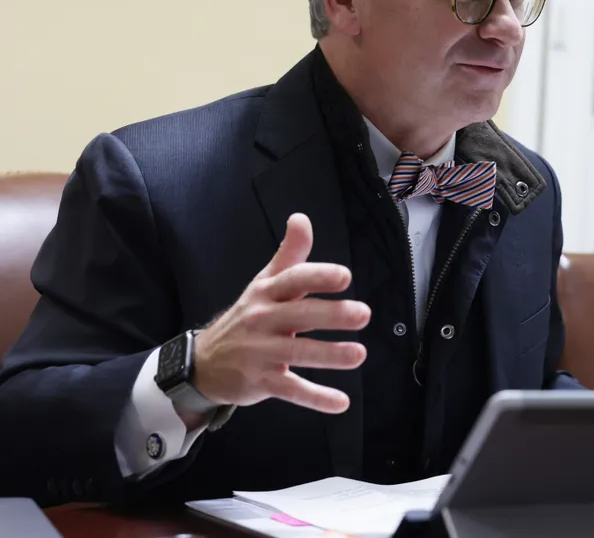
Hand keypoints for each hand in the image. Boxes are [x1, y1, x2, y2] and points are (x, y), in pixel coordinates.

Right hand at [190, 213, 369, 415]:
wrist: (203, 362)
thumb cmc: (248, 316)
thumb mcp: (264, 283)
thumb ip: (289, 255)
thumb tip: (301, 218)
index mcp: (267, 293)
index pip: (293, 281)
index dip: (318, 277)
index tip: (345, 276)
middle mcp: (262, 320)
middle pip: (299, 316)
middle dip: (332, 314)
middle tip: (363, 314)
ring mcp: (260, 353)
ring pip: (298, 353)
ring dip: (330, 355)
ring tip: (359, 354)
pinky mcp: (261, 382)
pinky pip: (291, 390)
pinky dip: (316, 398)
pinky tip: (341, 403)